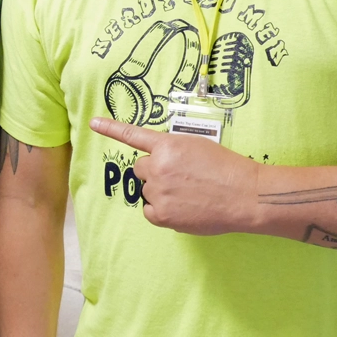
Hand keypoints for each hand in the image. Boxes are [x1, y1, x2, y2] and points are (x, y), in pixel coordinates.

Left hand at [90, 118, 257, 235]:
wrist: (244, 195)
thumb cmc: (226, 169)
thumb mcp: (197, 147)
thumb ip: (172, 152)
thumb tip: (160, 166)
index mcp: (166, 146)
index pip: (133, 135)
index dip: (110, 128)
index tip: (92, 123)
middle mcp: (157, 166)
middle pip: (142, 169)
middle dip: (155, 173)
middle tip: (181, 178)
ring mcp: (157, 191)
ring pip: (147, 191)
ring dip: (161, 192)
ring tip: (189, 194)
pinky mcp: (161, 214)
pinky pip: (150, 211)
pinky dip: (161, 211)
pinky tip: (182, 208)